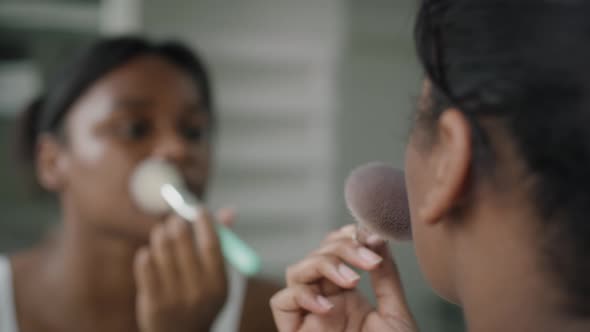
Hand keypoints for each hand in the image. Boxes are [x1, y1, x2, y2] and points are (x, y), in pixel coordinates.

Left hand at [134, 208, 232, 331]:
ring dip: (159, 235)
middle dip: (176, 223)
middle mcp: (198, 291)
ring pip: (161, 250)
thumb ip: (222, 244)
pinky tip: (149, 254)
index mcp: (218, 284)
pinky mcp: (152, 302)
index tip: (198, 209)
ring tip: (160, 234)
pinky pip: (145, 265)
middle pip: (182, 242)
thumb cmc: (201, 299)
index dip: (204, 222)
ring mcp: (174, 297)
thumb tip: (228, 211)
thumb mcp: (216, 277)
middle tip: (174, 218)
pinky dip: (145, 254)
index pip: (211, 244)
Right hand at [270, 225, 417, 331]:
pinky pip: (282, 302)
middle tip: (367, 258)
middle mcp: (326, 302)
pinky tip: (328, 306)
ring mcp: (310, 317)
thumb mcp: (395, 312)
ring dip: (322, 265)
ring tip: (352, 281)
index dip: (343, 236)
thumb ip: (385, 276)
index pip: (333, 251)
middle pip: (316, 255)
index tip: (365, 234)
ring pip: (296, 271)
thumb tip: (375, 237)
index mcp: (348, 296)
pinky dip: (302, 296)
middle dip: (340, 248)